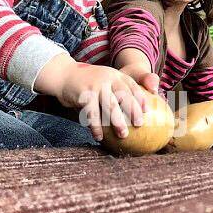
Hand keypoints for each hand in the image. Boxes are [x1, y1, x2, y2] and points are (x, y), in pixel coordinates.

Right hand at [36, 54, 157, 141]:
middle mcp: (107, 78)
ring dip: (117, 122)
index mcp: (115, 75)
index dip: (141, 98)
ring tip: (123, 135)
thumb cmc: (88, 83)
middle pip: (123, 96)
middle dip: (133, 110)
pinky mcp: (84, 95)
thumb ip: (116, 90)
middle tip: (139, 124)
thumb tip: (133, 111)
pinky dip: (96, 127)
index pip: (132, 86)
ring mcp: (95, 86)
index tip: (148, 111)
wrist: (64, 75)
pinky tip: (99, 137)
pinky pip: (92, 114)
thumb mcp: (104, 80)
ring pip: (109, 106)